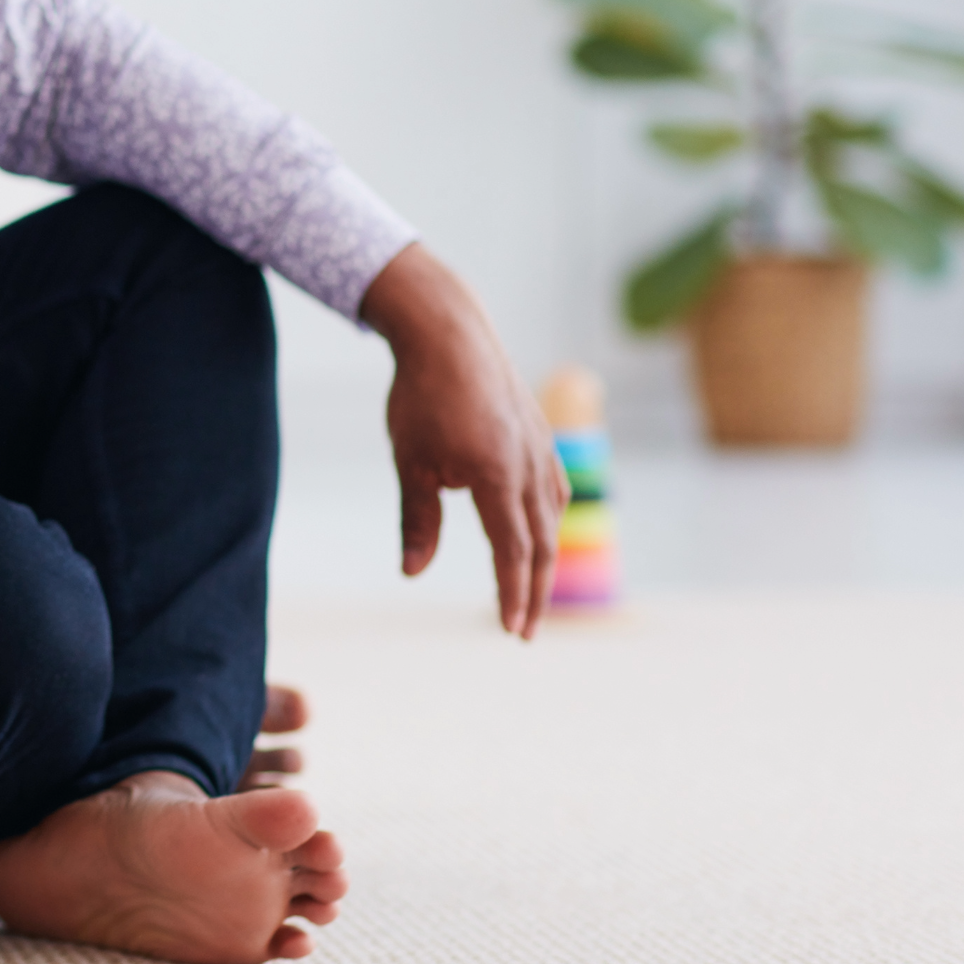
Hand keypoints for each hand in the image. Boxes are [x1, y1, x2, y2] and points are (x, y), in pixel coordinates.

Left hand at [359, 244, 566, 639]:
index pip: (513, 551)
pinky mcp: (539, 435)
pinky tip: (536, 533)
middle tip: (524, 631)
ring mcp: (541, 448)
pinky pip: (552, 490)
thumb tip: (412, 573)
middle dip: (534, 591)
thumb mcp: (411, 461)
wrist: (447, 332)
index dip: (511, 593)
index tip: (510, 629)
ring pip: (551, 517)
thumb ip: (418, 519)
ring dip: (542, 559)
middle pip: (541, 544)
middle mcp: (530, 465)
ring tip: (530, 592)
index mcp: (497, 475)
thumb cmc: (421, 397)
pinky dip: (546, 521)